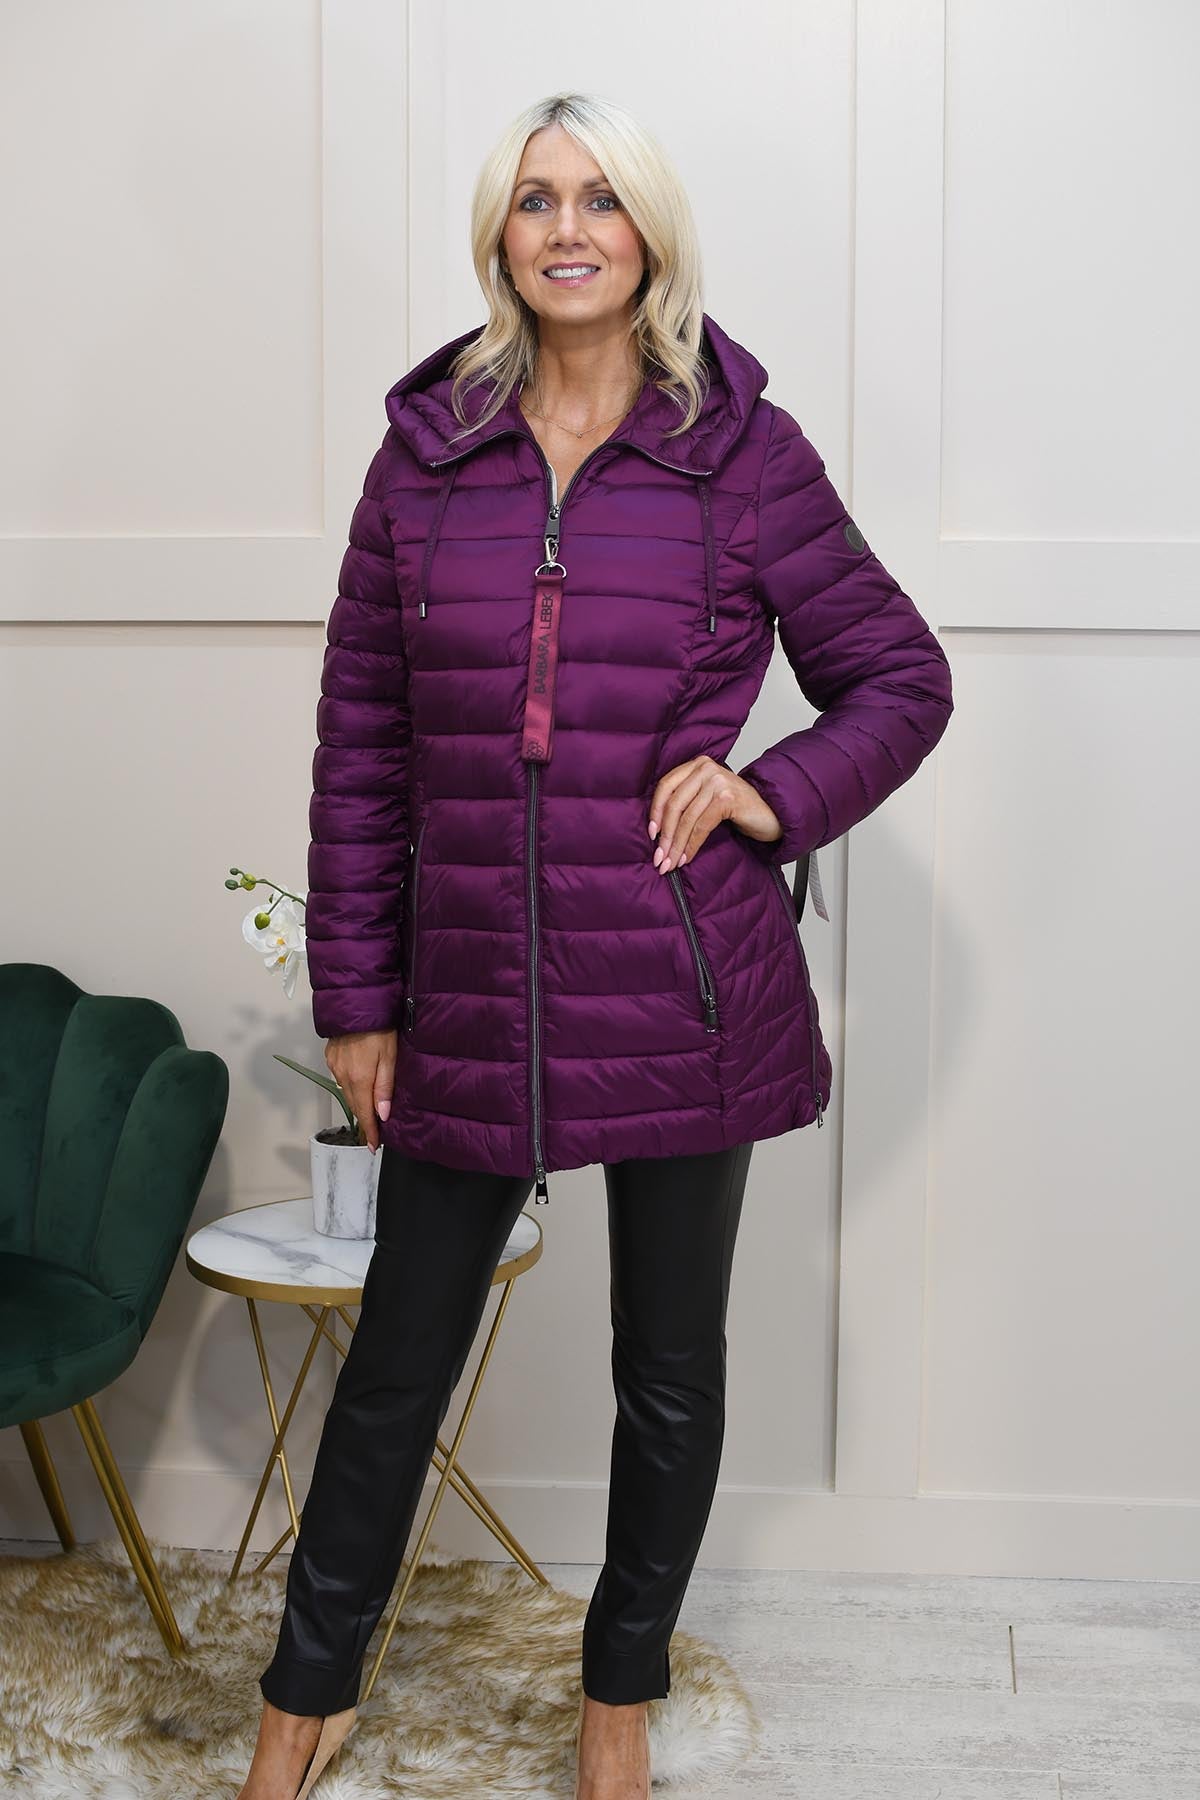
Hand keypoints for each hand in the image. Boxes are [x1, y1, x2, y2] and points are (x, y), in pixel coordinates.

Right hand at [325, 1029, 396, 1151]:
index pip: (365, 1114)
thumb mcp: (389, 1058)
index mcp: (360, 1080)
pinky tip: (358, 1084)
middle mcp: (344, 1077)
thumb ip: (385, 1087)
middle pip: (355, 1106)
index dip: (370, 1132)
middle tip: (373, 1133)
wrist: (356, 1005)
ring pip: (347, 1093)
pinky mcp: (330, 1058)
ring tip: (368, 1111)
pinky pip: (340, 1079)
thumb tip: (382, 1115)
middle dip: (364, 1120)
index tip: (373, 1146)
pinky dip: (350, 1086)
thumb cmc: (379, 1029)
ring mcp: (335, 1067)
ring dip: (358, 1103)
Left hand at [647, 755, 782, 872]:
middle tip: (659, 858)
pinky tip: (686, 858)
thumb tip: (657, 830)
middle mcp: (706, 769)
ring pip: (687, 818)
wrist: (771, 814)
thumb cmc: (738, 808)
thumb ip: (687, 802)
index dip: (656, 812)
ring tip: (670, 863)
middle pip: (674, 804)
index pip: (666, 786)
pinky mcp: (727, 798)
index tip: (651, 834)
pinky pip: (701, 826)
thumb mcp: (707, 798)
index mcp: (697, 765)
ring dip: (676, 845)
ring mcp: (718, 782)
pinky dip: (691, 845)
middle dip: (665, 835)